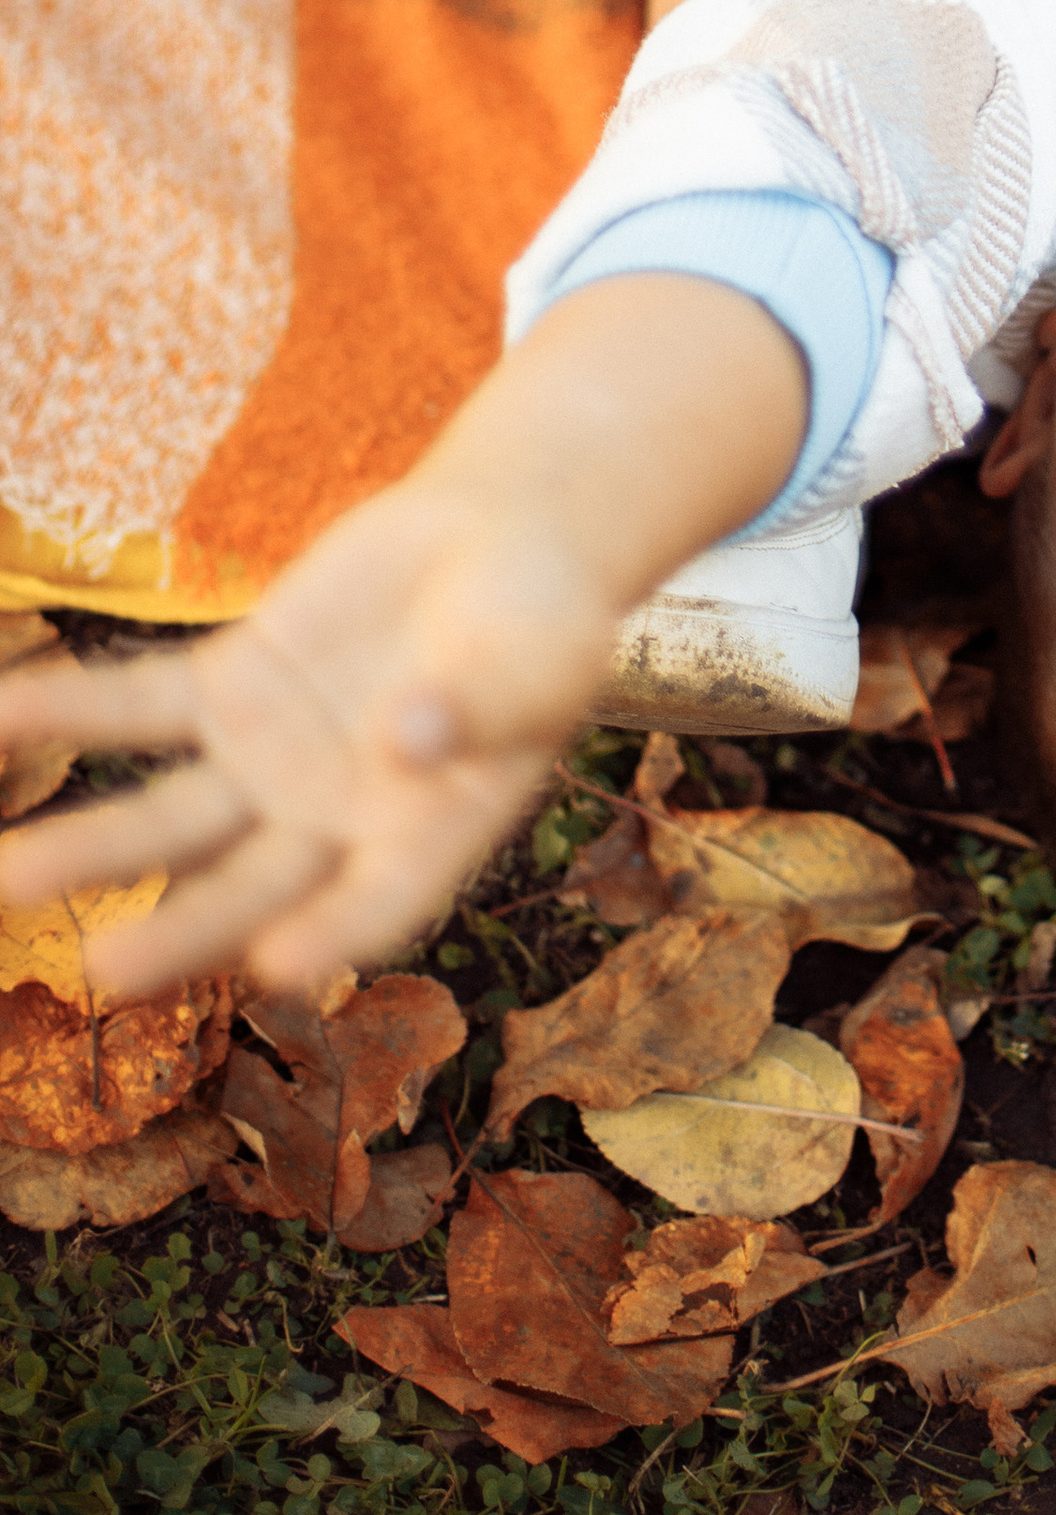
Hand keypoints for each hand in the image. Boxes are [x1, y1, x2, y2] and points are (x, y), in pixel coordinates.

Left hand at [0, 276, 806, 997]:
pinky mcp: (229, 689)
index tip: (279, 966)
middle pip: (249, 890)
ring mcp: (271, 764)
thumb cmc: (543, 618)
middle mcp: (336, 826)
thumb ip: (480, 697)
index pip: (380, 901)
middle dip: (179, 933)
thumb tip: (409, 738)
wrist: (498, 542)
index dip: (336, 934)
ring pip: (173, 820)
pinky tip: (3, 714)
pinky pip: (140, 707)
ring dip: (91, 847)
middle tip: (104, 973)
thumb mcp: (538, 653)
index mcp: (431, 836)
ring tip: (5, 878)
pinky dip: (73, 712)